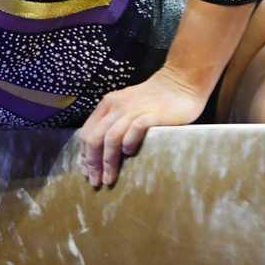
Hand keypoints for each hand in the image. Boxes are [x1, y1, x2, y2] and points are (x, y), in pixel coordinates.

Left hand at [76, 70, 207, 188]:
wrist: (180, 82)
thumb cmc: (154, 100)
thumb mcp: (127, 107)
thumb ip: (114, 123)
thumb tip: (100, 152)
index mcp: (107, 105)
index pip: (87, 133)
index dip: (84, 155)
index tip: (86, 172)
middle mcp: (116, 106)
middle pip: (95, 138)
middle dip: (92, 163)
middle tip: (95, 181)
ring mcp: (133, 110)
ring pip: (111, 138)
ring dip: (108, 161)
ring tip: (109, 179)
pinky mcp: (151, 114)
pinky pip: (134, 129)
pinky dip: (129, 143)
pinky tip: (129, 154)